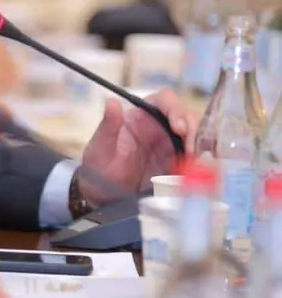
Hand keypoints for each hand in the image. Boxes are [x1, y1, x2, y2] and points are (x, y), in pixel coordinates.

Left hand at [80, 89, 197, 206]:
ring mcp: (170, 147)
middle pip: (186, 118)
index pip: (164, 101)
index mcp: (141, 116)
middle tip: (191, 152)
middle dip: (193, 131)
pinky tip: (199, 176)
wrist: (100, 195)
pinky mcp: (176, 166)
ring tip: (196, 166)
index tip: (178, 128)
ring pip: (195, 139)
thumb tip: (111, 101)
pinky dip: (200, 166)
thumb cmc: (98, 165)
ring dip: (200, 149)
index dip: (176, 109)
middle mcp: (159, 127)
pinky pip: (194, 162)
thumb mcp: (100, 147)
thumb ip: (108, 125)